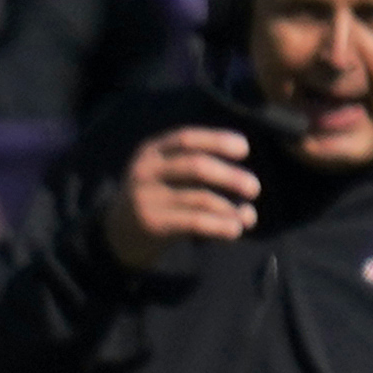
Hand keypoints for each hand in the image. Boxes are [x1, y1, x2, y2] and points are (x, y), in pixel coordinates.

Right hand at [101, 127, 257, 270]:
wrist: (117, 233)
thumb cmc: (155, 197)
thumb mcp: (164, 173)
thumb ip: (193, 166)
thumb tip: (243, 174)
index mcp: (151, 151)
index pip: (187, 138)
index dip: (218, 140)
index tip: (244, 149)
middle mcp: (146, 171)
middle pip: (196, 166)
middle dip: (230, 176)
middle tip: (254, 188)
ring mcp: (147, 198)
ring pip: (199, 198)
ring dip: (230, 207)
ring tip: (249, 217)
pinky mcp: (152, 224)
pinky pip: (194, 222)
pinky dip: (220, 225)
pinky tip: (235, 230)